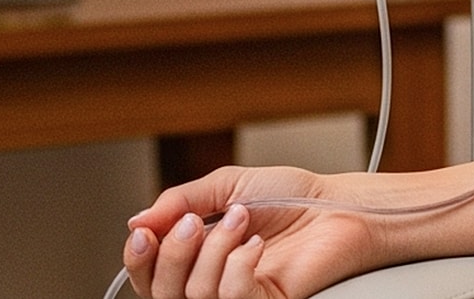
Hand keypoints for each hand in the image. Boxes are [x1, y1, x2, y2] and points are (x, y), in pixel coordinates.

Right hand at [124, 166, 381, 298]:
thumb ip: (178, 201)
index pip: (151, 275)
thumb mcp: (225, 186)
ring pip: (195, 295)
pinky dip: (238, 265)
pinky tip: (256, 245)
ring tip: (241, 219)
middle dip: (172, 253)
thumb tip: (136, 222)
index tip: (144, 233)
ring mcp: (238, 296)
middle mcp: (213, 281)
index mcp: (197, 255)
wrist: (337, 204)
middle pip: (163, 293)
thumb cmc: (290, 195)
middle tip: (196, 222)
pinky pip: (232, 298)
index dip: (139, 259)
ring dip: (214, 248)